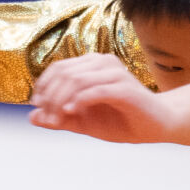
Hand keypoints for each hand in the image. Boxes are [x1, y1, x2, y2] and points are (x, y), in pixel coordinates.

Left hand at [29, 54, 171, 142]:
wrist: (156, 126)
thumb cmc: (121, 120)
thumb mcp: (83, 122)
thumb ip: (59, 118)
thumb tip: (32, 118)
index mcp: (93, 65)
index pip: (59, 68)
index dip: (43, 85)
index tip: (37, 105)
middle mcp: (104, 63)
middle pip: (65, 72)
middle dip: (51, 95)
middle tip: (48, 116)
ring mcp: (115, 74)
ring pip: (77, 79)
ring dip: (61, 100)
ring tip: (58, 117)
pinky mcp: (125, 88)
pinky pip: (96, 90)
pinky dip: (79, 100)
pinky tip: (71, 111)